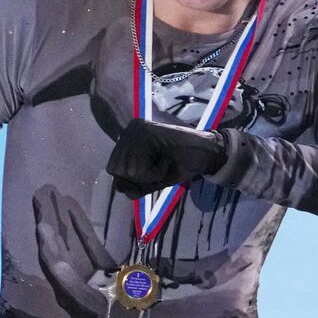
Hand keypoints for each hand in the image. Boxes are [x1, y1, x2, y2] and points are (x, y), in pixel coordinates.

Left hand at [106, 118, 227, 198]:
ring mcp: (137, 129)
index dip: (133, 178)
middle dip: (140, 178)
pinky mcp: (146, 132)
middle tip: (160, 165)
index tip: (153, 169)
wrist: (205, 155)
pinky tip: (167, 159)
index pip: (113, 169)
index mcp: (126, 140)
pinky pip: (140, 169)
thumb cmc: (178, 166)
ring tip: (164, 161)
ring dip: (150, 175)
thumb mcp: (151, 180)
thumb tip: (119, 187)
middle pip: (116, 170)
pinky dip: (155, 173)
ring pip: (128, 171)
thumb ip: (133, 186)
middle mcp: (128, 130)